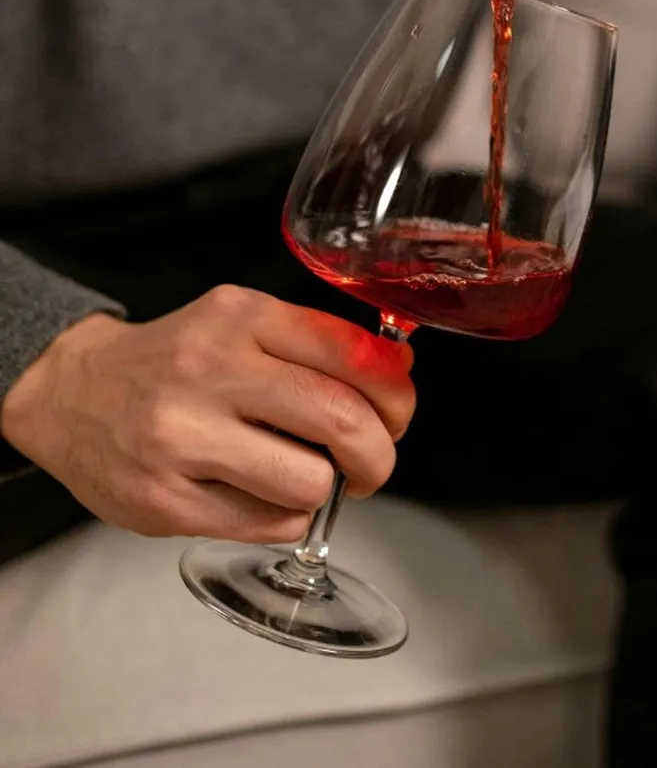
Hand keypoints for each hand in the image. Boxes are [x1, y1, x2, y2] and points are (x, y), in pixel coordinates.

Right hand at [0, 286, 414, 542]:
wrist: (71, 393)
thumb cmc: (176, 360)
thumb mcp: (242, 322)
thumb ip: (318, 343)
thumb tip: (399, 372)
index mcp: (241, 317)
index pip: (353, 352)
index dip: (397, 391)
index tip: (399, 411)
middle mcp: (211, 371)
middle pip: (343, 421)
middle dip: (379, 453)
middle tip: (372, 460)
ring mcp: (183, 440)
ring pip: (312, 482)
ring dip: (324, 487)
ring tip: (302, 474)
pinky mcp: (165, 502)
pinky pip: (272, 525)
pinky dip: (287, 517)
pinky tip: (263, 494)